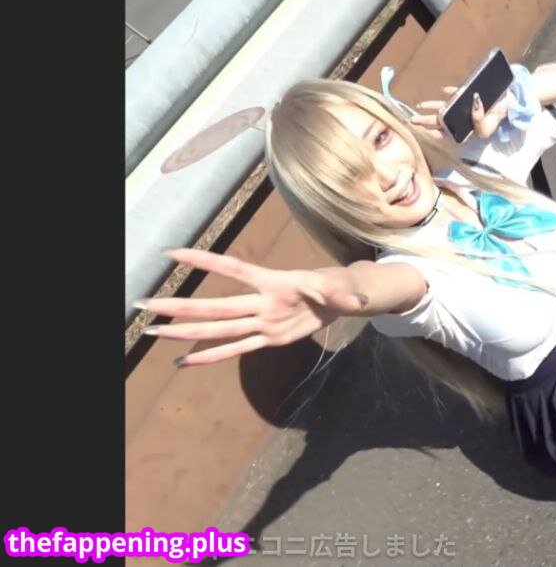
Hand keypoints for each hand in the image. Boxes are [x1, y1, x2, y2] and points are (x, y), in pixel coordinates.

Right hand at [138, 248, 367, 366]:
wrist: (343, 300)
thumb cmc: (339, 286)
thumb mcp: (343, 288)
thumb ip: (343, 296)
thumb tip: (355, 303)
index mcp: (273, 282)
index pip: (234, 268)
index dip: (206, 261)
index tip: (172, 253)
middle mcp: (261, 303)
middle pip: (215, 305)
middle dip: (179, 306)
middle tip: (143, 303)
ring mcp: (261, 322)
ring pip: (218, 328)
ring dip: (186, 331)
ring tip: (152, 332)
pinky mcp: (268, 339)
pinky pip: (235, 349)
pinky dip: (210, 356)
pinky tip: (183, 361)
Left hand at [411, 86, 511, 140]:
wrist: (508, 104)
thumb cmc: (497, 117)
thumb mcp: (488, 124)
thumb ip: (478, 118)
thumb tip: (471, 104)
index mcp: (465, 131)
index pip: (447, 135)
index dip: (436, 134)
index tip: (427, 132)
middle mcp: (461, 121)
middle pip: (441, 122)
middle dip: (426, 121)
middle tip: (412, 120)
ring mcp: (462, 109)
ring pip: (444, 108)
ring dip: (431, 106)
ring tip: (419, 106)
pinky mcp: (466, 97)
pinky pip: (455, 94)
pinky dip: (450, 92)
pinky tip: (444, 90)